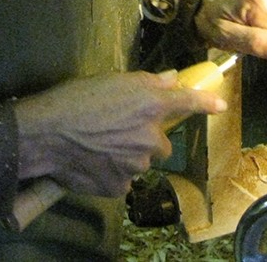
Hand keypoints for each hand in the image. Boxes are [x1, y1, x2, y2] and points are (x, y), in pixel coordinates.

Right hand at [14, 70, 225, 196]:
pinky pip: (123, 181)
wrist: (46, 133)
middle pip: (161, 143)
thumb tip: (171, 79)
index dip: (205, 103)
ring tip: (100, 146)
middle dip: (146, 140)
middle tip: (120, 132)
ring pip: (140, 162)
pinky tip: (93, 163)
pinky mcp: (119, 186)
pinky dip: (112, 175)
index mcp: (150, 105)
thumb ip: (146, 82)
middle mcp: (150, 137)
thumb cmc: (76, 99)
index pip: (187, 102)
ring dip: (128, 157)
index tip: (220, 105)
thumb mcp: (111, 80)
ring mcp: (136, 165)